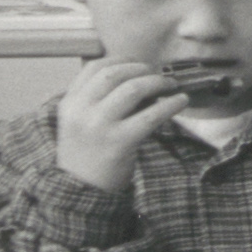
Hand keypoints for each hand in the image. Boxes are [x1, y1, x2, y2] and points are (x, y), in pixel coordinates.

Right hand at [54, 58, 188, 193]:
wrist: (80, 191)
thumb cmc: (87, 155)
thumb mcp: (80, 122)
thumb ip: (97, 101)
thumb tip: (139, 80)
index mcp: (70, 103)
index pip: (94, 67)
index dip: (121, 60)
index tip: (139, 63)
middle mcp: (81, 110)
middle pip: (115, 73)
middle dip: (142, 69)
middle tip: (159, 74)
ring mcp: (100, 126)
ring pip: (133, 89)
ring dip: (157, 82)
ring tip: (171, 85)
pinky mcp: (120, 142)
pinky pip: (150, 116)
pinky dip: (170, 105)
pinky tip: (181, 101)